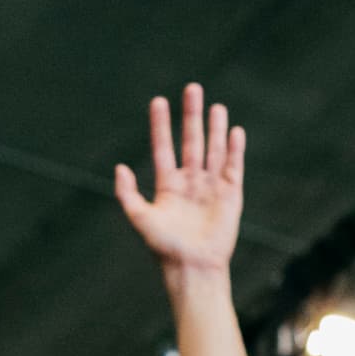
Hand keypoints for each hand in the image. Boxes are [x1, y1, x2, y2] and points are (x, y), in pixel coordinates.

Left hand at [117, 85, 245, 277]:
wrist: (193, 267)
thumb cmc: (164, 247)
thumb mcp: (140, 219)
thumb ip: (128, 193)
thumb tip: (120, 167)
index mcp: (168, 185)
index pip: (164, 147)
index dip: (161, 125)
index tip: (158, 101)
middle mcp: (190, 182)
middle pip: (191, 141)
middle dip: (191, 115)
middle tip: (192, 88)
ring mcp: (211, 186)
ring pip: (213, 149)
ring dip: (214, 127)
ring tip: (215, 105)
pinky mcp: (230, 194)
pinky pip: (233, 166)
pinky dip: (234, 148)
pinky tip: (234, 130)